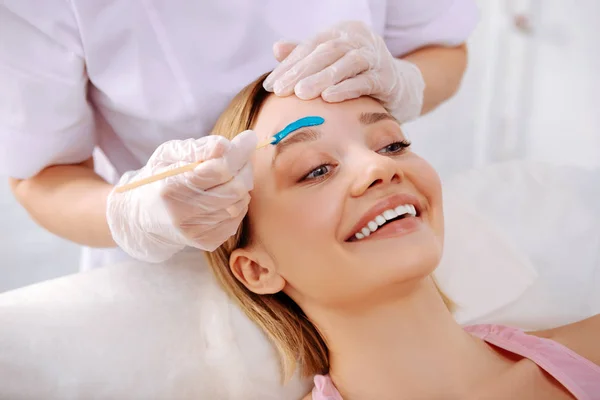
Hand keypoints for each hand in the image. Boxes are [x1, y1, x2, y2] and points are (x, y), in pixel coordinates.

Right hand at [107, 130, 257, 262]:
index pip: (218, 169)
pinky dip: (238, 203)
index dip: (239, 152)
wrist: (143, 217)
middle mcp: (182, 213)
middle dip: (244, 168)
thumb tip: (226, 145)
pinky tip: (224, 196)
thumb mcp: (168, 155)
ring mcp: (195, 231)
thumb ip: (197, 148)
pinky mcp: (206, 242)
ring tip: (229, 177)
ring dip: (242, 186)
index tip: (249, 138)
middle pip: (234, 189)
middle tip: (241, 158)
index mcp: (171, 187)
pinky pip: (236, 219)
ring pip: (239, 204)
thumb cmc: (159, 178)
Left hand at [263, 21, 424, 121]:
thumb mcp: (332, 64)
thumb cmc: (359, 75)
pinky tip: (329, 98)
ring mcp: (376, 57)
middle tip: (282, 90)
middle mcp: (359, 40)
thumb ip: (307, 56)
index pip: (310, 46)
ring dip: (321, 78)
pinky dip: (346, 88)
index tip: (271, 85)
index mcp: (342, 33)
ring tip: (301, 94)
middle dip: (301, 71)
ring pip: (346, 63)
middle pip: (326, 52)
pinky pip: (366, 81)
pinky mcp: (388, 78)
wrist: (400, 87)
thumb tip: (276, 48)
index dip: (289, 65)